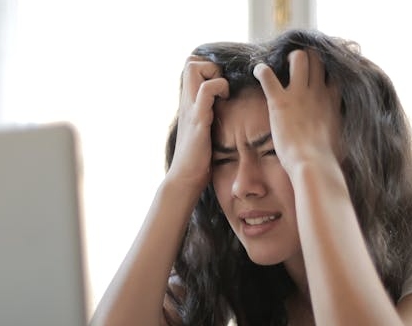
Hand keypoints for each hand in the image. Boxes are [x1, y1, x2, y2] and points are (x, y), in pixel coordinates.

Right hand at [166, 56, 229, 189]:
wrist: (185, 178)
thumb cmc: (198, 158)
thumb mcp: (203, 130)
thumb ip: (208, 115)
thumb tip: (225, 110)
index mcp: (188, 102)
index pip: (191, 65)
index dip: (208, 67)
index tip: (222, 83)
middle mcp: (186, 101)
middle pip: (190, 61)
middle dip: (211, 66)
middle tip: (223, 86)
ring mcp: (190, 108)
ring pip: (194, 68)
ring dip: (214, 74)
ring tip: (223, 93)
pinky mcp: (198, 119)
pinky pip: (205, 90)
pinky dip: (219, 88)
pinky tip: (224, 102)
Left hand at [253, 50, 341, 174]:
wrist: (313, 164)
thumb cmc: (328, 159)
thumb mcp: (342, 139)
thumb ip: (341, 129)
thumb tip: (343, 137)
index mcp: (333, 100)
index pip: (334, 72)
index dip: (327, 67)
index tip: (319, 71)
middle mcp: (318, 92)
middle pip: (317, 58)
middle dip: (307, 56)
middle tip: (297, 64)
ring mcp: (299, 94)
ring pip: (298, 58)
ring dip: (288, 58)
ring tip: (281, 64)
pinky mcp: (280, 101)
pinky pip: (267, 75)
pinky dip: (261, 70)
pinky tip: (258, 71)